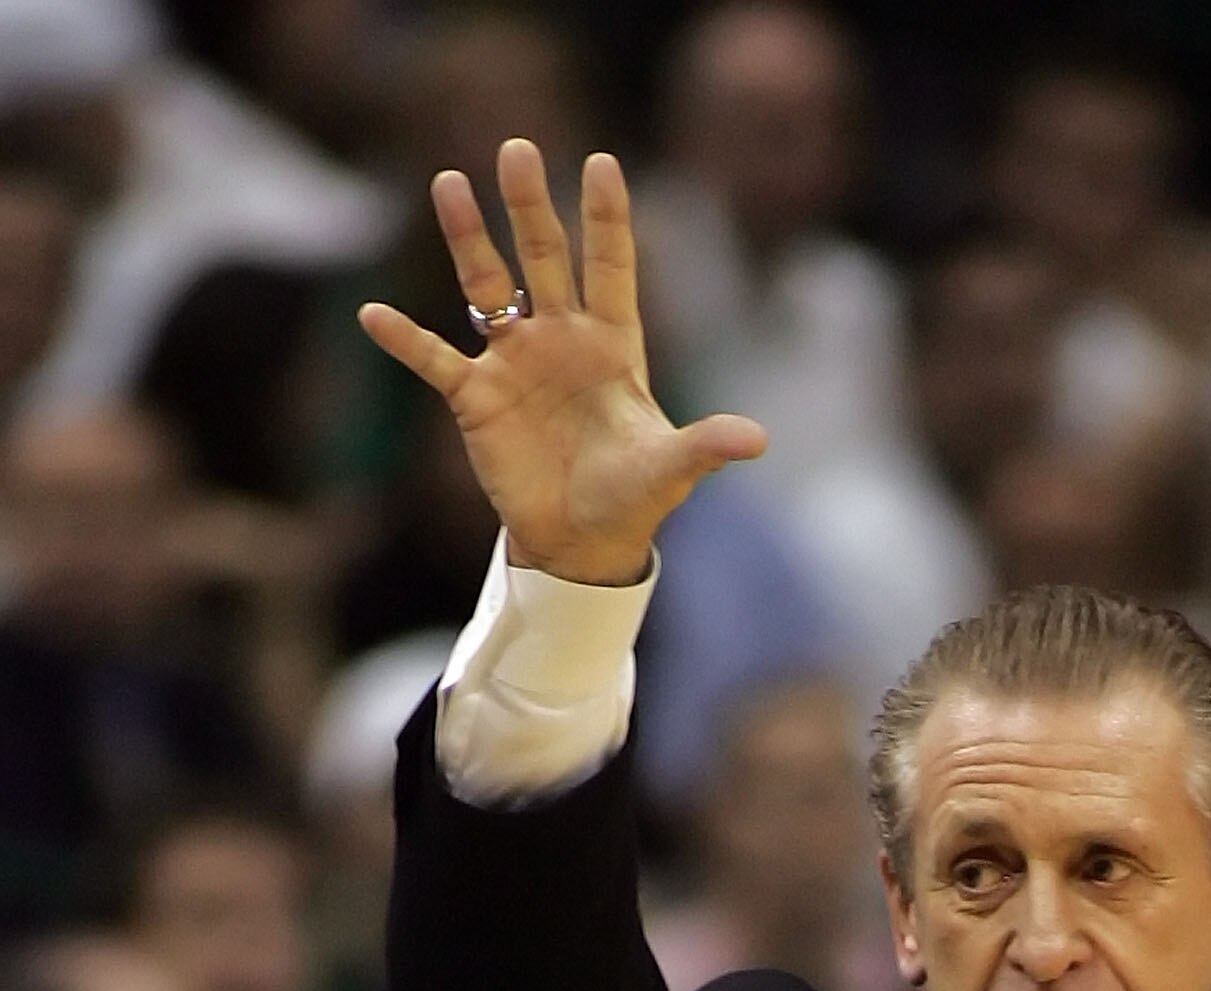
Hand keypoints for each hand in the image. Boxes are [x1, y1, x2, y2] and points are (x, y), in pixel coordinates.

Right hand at [359, 140, 765, 585]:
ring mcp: (514, 362)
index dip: (607, 219)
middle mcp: (559, 338)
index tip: (602, 162)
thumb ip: (706, 446)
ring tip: (448, 183)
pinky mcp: (477, 399)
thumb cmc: (632, 496)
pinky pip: (436, 361)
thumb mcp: (672, 470)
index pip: (612, 267)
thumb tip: (758, 440)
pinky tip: (373, 315)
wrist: (583, 541)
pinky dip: (406, 341)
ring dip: (468, 239)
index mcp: (612, 345)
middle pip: (543, 257)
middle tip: (518, 149)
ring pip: (486, 286)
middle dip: (531, 206)